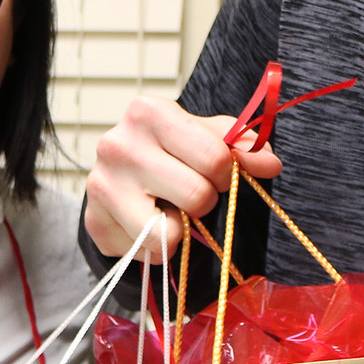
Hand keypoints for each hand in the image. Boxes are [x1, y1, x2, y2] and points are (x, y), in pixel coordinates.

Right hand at [81, 96, 282, 259]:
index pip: (215, 158)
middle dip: (204, 201)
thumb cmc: (170, 149)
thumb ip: (242, 145)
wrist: (120, 171)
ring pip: (169, 233)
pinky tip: (149, 221)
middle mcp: (117, 145)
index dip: (228, 173)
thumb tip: (269, 165)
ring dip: (181, 229)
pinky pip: (147, 252)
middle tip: (190, 191)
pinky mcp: (94, 223)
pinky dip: (158, 246)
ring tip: (169, 209)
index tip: (219, 172)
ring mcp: (99, 186)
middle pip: (197, 196)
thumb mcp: (207, 135)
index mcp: (148, 112)